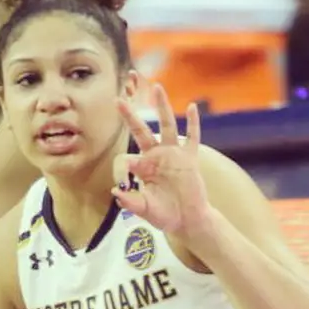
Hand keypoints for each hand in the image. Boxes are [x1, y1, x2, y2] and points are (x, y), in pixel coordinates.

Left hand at [113, 84, 211, 241]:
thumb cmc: (165, 215)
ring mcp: (174, 155)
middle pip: (141, 131)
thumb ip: (131, 202)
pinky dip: (193, 123)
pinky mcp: (190, 159)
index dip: (122, 171)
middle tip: (118, 100)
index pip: (126, 159)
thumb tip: (115, 192)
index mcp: (142, 168)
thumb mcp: (145, 210)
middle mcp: (156, 156)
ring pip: (167, 126)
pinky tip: (192, 107)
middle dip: (130, 116)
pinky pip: (193, 138)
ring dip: (162, 107)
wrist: (187, 220)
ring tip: (157, 87)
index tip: (122, 186)